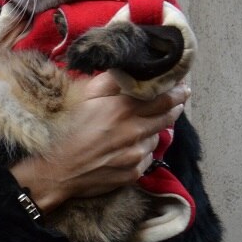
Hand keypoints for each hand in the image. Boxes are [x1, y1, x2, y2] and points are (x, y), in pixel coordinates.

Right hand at [11, 74, 188, 210]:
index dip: (177, 90)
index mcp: (122, 109)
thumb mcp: (84, 97)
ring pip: (156, 137)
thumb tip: (128, 68)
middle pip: (167, 116)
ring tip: (139, 127)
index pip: (163, 97)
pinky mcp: (134, 173)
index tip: (183, 85)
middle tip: (176, 100)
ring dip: (153, 129)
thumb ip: (109, 81)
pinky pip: (147, 157)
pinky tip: (128, 147)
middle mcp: (134, 131)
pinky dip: (143, 150)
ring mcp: (136, 155)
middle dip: (174, 106)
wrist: (58, 170)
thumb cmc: (68, 130)